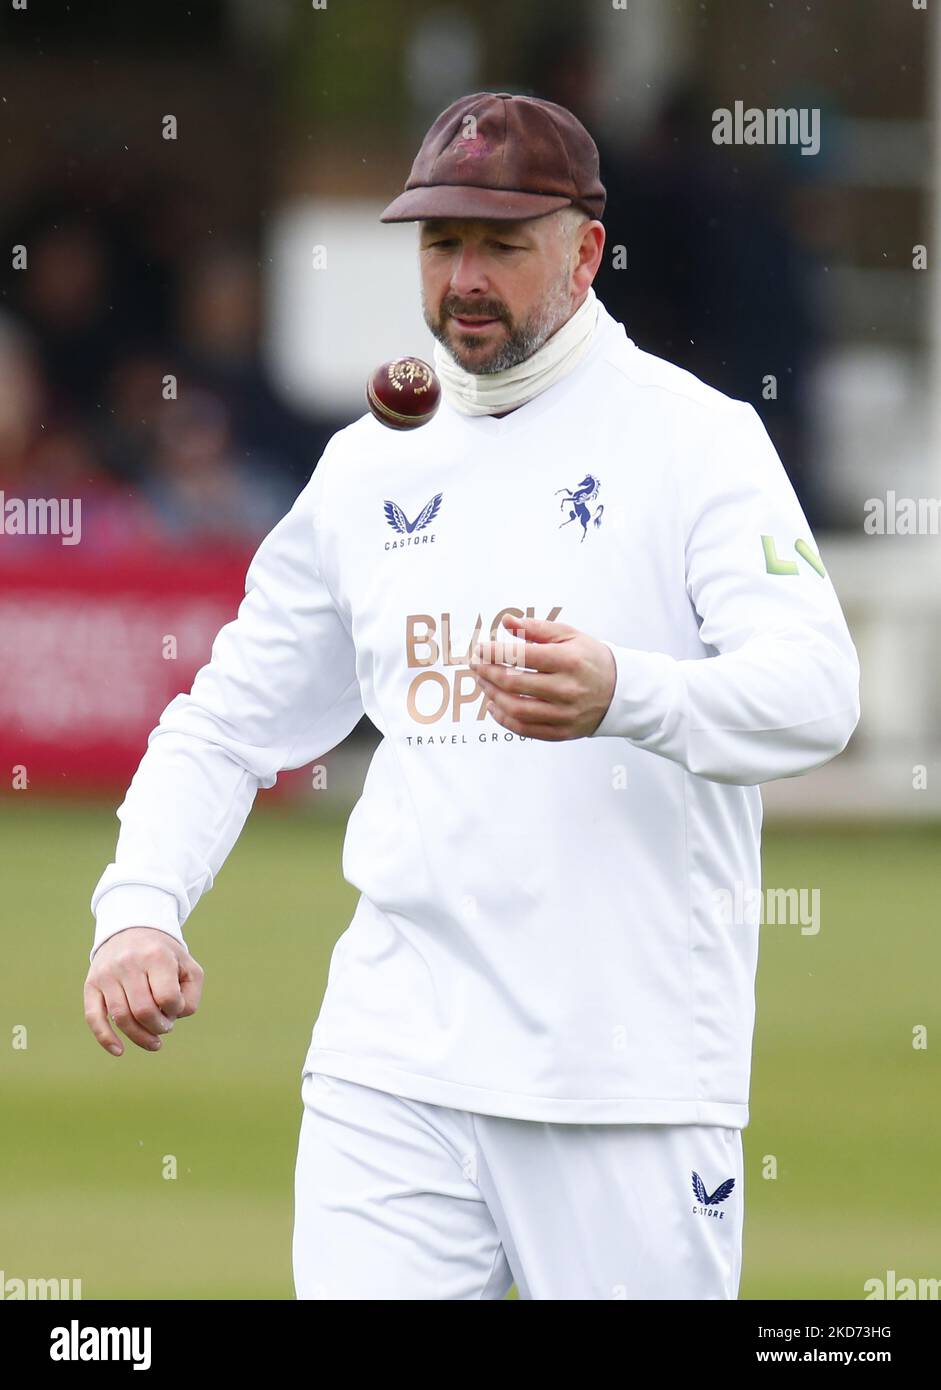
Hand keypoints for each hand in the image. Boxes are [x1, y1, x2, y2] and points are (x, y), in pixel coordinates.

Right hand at [83, 926, 203, 1056]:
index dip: (175, 1010)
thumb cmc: (165, 956)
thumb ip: (190, 996)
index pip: (167, 997)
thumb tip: (172, 1018)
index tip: (176, 1007)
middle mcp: (128, 963)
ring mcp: (107, 974)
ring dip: (140, 1036)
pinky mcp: (91, 984)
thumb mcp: (188, 967)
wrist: (132, 930)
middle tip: (165, 1027)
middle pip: (143, 1010)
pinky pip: (94, 1017)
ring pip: (121, 1017)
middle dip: (159, 1027)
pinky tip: (119, 1051)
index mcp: (156, 956)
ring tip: (154, 1041)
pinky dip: (105, 1038)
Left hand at [469, 613, 616, 740]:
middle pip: (513, 683)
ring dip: (491, 695)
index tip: (480, 648)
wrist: (620, 691)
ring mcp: (565, 713)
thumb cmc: (590, 659)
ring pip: (516, 708)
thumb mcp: (570, 635)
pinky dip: (504, 719)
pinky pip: (525, 729)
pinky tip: (494, 705)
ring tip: (482, 682)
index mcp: (569, 661)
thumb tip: (508, 622)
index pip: (522, 656)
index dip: (494, 652)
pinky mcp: (562, 732)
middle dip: (487, 672)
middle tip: (475, 664)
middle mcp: (567, 689)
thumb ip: (537, 629)